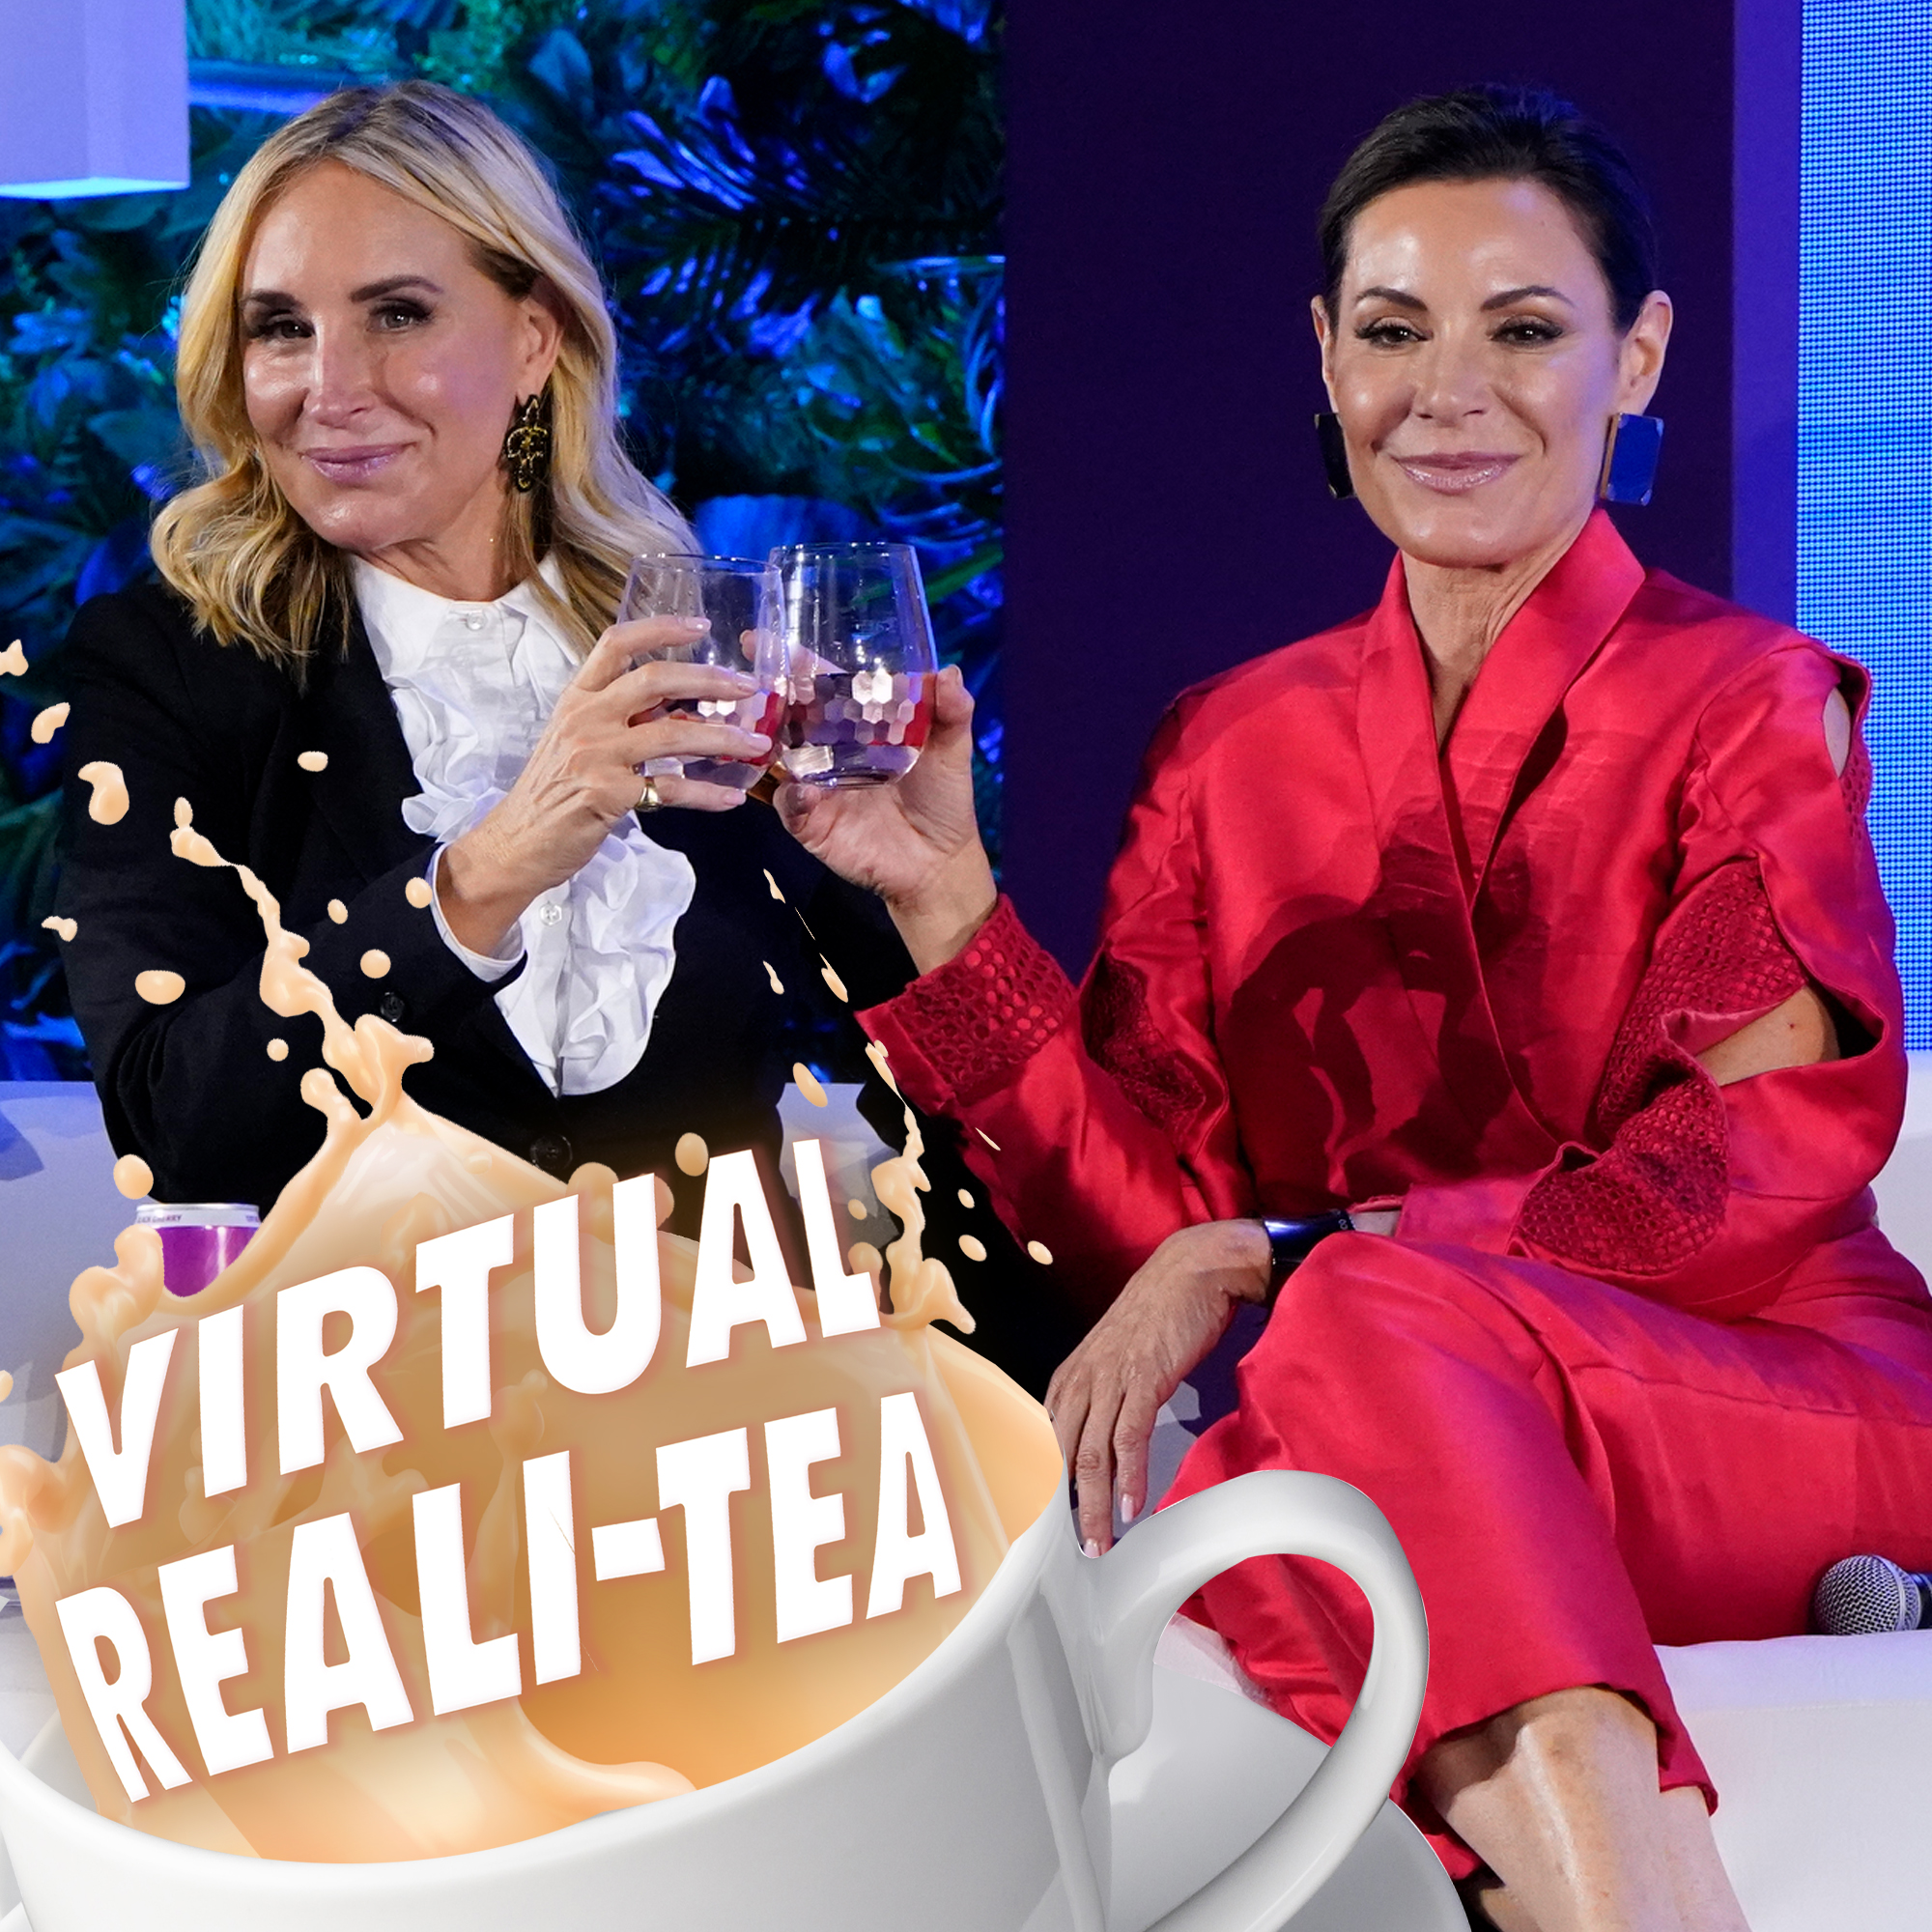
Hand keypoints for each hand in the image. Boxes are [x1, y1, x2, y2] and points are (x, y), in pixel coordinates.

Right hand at [439, 617, 773, 953]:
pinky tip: (731, 797)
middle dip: (709, 679)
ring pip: (673, 734)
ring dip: (722, 738)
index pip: (616, 644)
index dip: (660, 629)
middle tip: (749, 687)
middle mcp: (585, 718)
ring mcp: (596, 754)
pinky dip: (706, 794)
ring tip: (757, 744)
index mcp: (577, 698)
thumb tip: (684, 711)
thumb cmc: (553, 791)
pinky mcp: (609, 793)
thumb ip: (622, 720)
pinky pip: (670, 789)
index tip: (701, 625)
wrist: (519, 841)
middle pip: (655, 680)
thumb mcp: (579, 741)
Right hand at [775, 664, 996, 972]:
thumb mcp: (952, 751)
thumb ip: (951, 713)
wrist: (938, 862)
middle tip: (751, 672)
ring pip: (779, 754)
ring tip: (762, 721)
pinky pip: (789, 803)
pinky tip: (804, 789)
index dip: (798, 661)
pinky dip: (793, 795)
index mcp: (858, 724)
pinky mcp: (809, 821)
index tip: (765, 634)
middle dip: (768, 691)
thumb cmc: (943, 800)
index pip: (823, 685)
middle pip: (791, 713)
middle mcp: (828, 748)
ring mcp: (814, 783)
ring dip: (767, 737)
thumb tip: (948, 672)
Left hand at [1045, 1219, 1270, 1554]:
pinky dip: (1131, 1476)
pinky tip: (1133, 1506)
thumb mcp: (1118, 1357)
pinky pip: (1131, 1437)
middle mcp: (1082, 1378)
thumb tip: (1105, 1441)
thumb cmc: (1160, 1313)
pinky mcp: (1144, 1378)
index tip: (1048, 1523)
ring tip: (1101, 1542)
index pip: (1044, 1440)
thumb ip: (1105, 1395)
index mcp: (1071, 1375)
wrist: (1192, 1270)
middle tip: (1073, 1548)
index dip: (1044, 1485)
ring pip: (1092, 1454)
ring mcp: (1110, 1378)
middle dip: (1065, 1508)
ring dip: (1096, 1506)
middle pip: (1062, 1456)